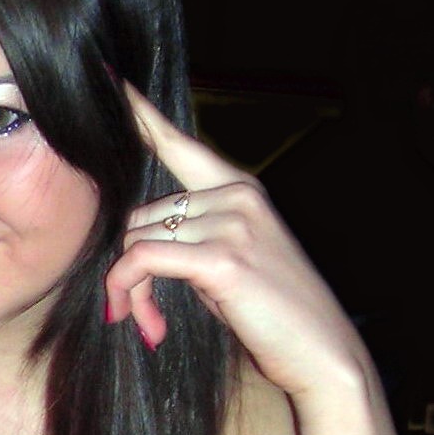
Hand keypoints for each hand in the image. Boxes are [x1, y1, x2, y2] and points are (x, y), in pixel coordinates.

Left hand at [104, 84, 366, 399]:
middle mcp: (237, 194)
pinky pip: (142, 259)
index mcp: (241, 189)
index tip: (109, 79)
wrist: (324, 355)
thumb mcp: (231, 264)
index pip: (180, 143)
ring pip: (136, 240)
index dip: (139, 114)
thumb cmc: (276, 317)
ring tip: (153, 325)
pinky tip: (148, 325)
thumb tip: (133, 244)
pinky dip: (131, 291)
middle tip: (143, 314)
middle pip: (139, 214)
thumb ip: (191, 239)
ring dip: (132, 289)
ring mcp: (233, 222)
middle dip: (130, 267)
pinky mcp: (223, 257)